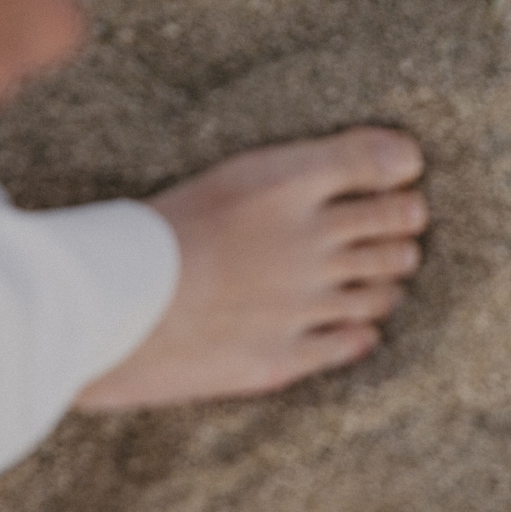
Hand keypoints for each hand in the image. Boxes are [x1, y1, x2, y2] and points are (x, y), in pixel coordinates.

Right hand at [74, 128, 426, 409]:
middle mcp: (309, 240)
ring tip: (375, 274)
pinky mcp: (287, 353)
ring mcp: (303, 301)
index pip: (384, 162)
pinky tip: (353, 324)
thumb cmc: (152, 231)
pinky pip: (354, 341)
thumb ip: (308, 164)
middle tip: (399, 224)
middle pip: (398, 227)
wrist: (105, 306)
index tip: (401, 175)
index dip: (402, 168)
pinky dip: (361, 329)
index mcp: (289, 182)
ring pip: (385, 287)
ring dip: (387, 278)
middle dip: (405, 224)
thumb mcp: (227, 173)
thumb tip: (401, 158)